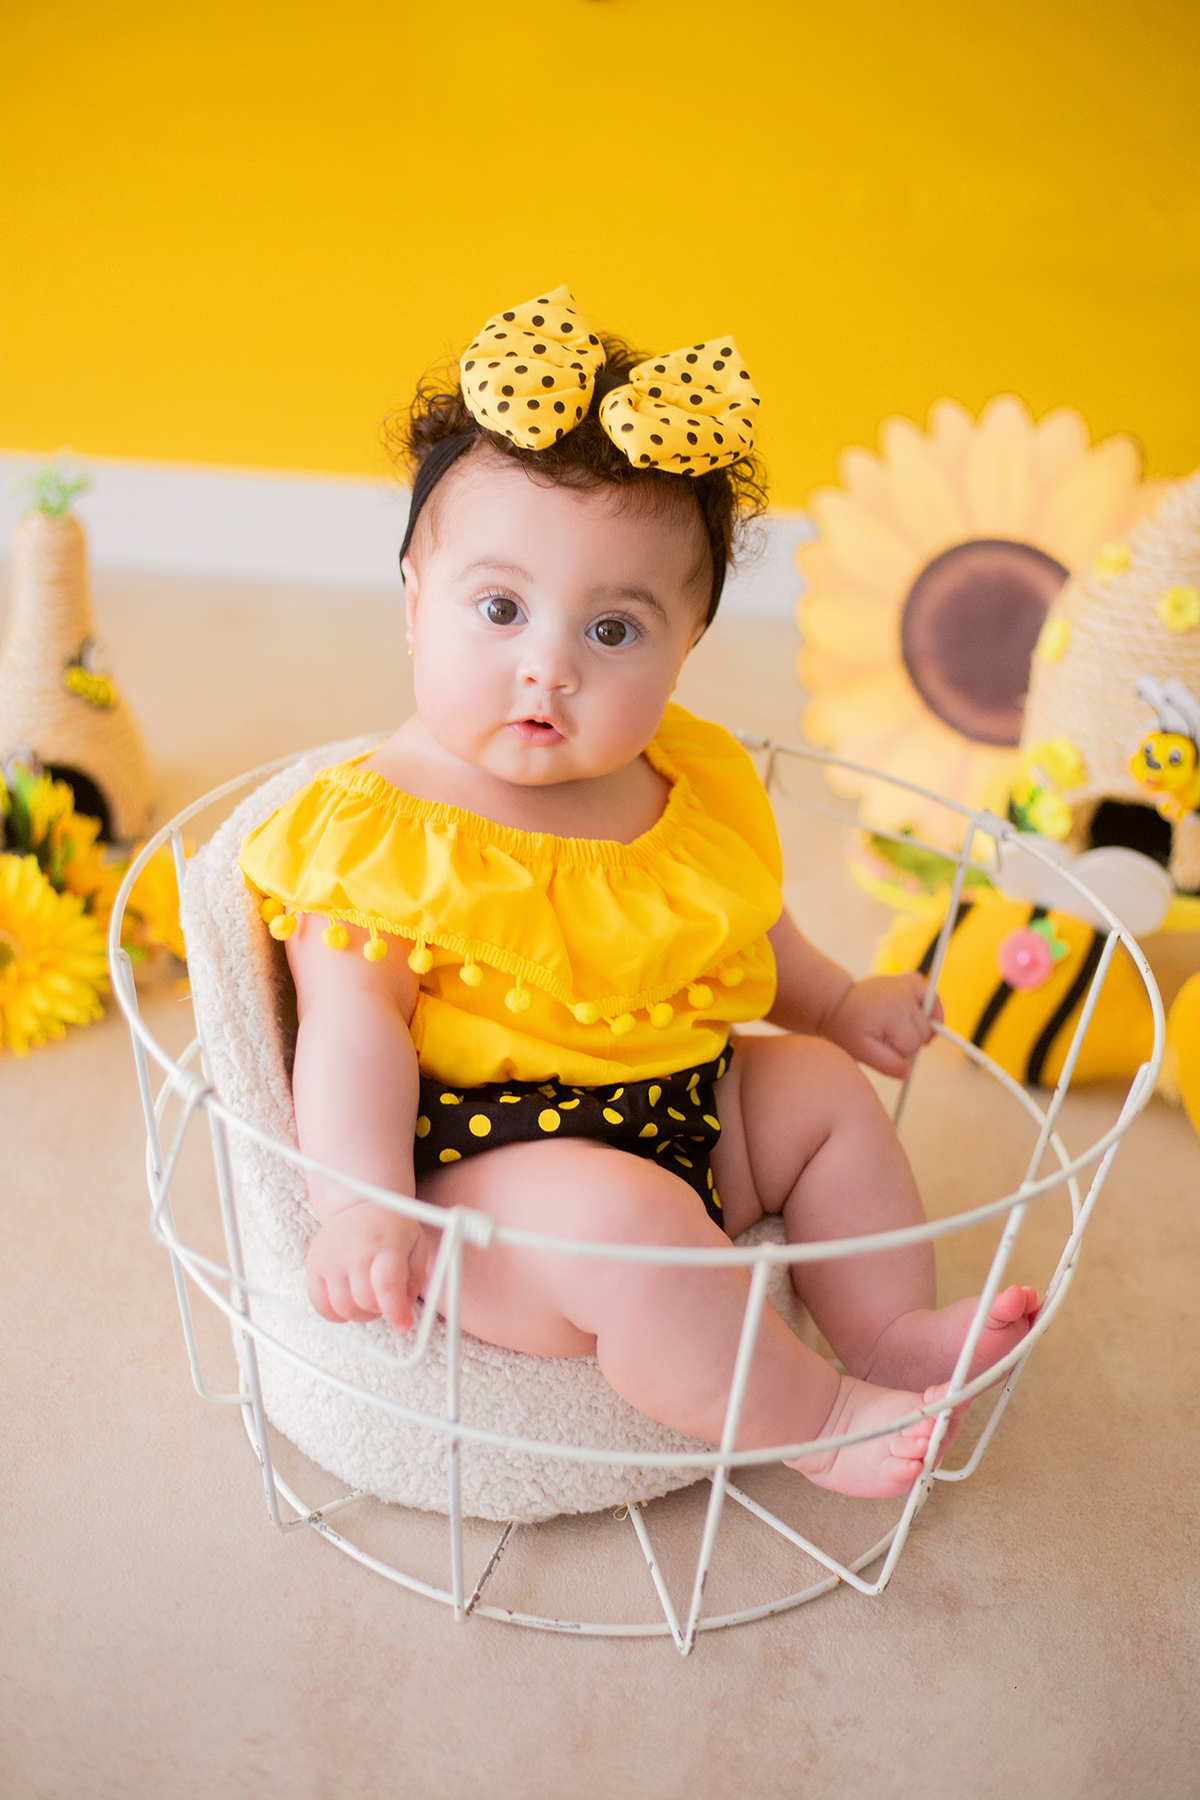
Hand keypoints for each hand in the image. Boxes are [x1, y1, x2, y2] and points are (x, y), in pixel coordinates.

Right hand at [306, 1200, 429, 1331]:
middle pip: (364, 1300)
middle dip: (380, 1311)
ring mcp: (330, 1257)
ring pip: (342, 1307)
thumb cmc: (393, 1228)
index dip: (396, 1311)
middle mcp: (355, 1249)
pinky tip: (349, 1302)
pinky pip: (320, 1305)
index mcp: (385, 1243)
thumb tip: (403, 1320)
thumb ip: (413, 1284)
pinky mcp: (313, 1264)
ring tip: (369, 1300)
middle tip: (386, 1302)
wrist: (361, 1203)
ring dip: (360, 1314)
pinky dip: (336, 1314)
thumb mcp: (417, 1248)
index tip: (403, 1325)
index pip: (386, 1284)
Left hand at [822, 973, 942, 1078]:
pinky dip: (932, 1008)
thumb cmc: (848, 1028)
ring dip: (920, 1028)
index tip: (884, 1048)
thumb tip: (909, 1072)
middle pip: (924, 1032)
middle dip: (910, 1041)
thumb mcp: (862, 1051)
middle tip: (890, 1039)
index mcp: (893, 1014)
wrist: (837, 1003)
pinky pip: (932, 996)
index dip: (900, 1053)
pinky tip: (920, 1017)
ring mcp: (907, 985)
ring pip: (930, 1018)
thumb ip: (886, 1064)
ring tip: (900, 1030)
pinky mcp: (910, 980)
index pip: (912, 1045)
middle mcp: (903, 996)